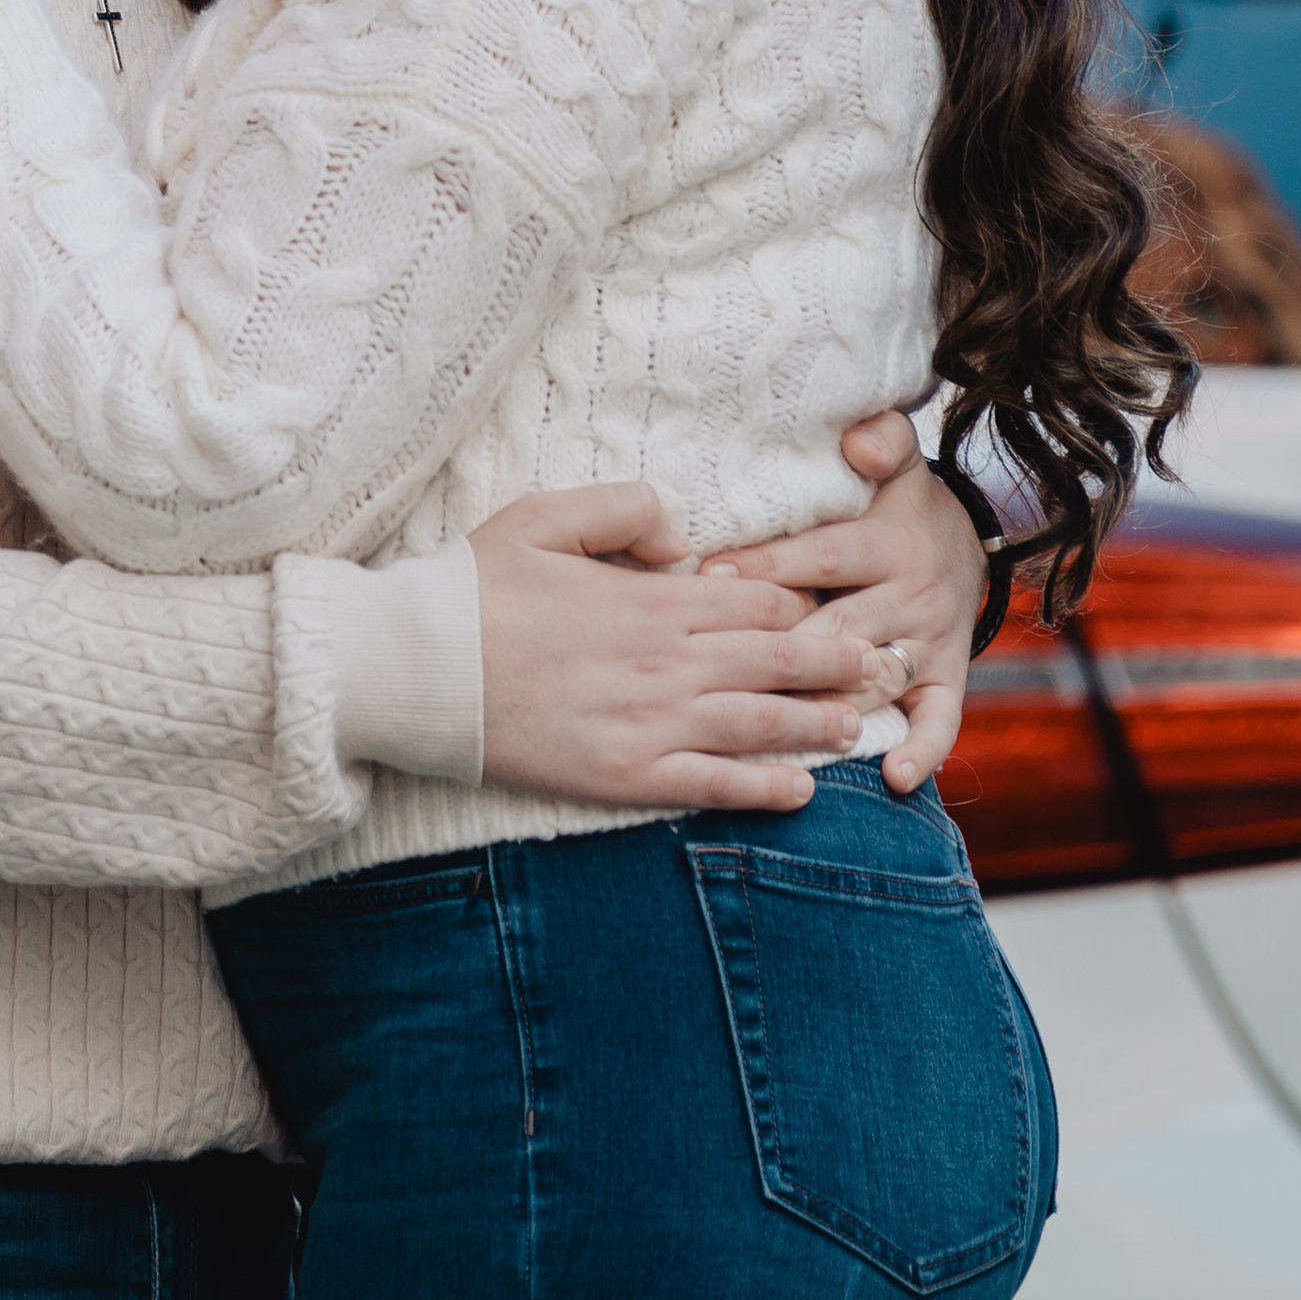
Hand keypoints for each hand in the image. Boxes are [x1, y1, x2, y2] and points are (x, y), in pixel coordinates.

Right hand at [470, 484, 912, 814]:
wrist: (417, 667)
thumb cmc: (472, 588)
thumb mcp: (542, 515)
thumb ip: (623, 508)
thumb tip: (682, 537)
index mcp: (653, 598)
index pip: (756, 600)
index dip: (802, 605)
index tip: (834, 611)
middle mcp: (668, 661)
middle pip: (780, 660)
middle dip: (839, 664)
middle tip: (882, 667)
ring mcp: (652, 722)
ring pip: (762, 724)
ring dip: (819, 724)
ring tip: (857, 724)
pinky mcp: (626, 774)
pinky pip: (714, 785)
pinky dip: (765, 789)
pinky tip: (801, 791)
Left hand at [701, 410, 985, 791]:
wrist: (964, 543)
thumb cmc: (894, 505)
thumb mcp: (896, 462)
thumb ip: (883, 439)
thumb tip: (860, 439)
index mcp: (888, 541)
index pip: (824, 555)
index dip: (769, 565)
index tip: (711, 576)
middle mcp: (911, 595)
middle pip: (843, 625)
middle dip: (785, 643)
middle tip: (726, 661)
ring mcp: (929, 643)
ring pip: (876, 676)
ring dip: (834, 700)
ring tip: (782, 723)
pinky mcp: (948, 681)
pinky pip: (942, 721)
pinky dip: (923, 751)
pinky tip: (896, 779)